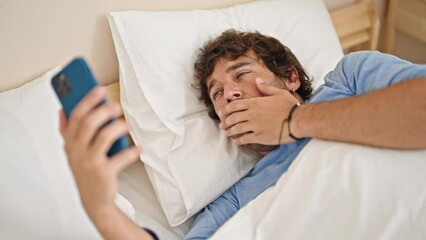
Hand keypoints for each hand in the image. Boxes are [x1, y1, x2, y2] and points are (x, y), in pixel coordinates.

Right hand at [59, 87, 139, 218]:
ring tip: (127, 125)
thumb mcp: (73, 151)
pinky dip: (132, 152)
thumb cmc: (86, 170)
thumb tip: (62, 110)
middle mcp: (76, 151)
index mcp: (69, 142)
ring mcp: (89, 162)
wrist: (93, 200)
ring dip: (119, 127)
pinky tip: (140, 148)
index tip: (99, 89)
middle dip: (104, 110)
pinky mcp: (103, 173)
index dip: (88, 100)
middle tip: (117, 106)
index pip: (75, 116)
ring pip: (104, 136)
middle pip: (89, 123)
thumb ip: (67, 131)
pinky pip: (121, 158)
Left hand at [219, 78, 299, 144]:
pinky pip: (243, 139)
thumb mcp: (279, 92)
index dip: (225, 110)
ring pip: (235, 129)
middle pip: (232, 118)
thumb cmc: (290, 106)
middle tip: (222, 125)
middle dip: (225, 122)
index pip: (234, 105)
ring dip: (229, 132)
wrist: (299, 120)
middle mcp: (252, 114)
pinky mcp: (259, 137)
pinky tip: (237, 141)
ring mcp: (254, 126)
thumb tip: (258, 80)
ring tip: (227, 133)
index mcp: (255, 103)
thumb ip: (266, 87)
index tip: (222, 113)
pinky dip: (238, 140)